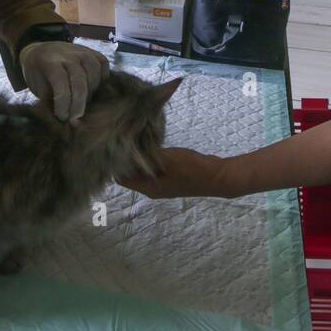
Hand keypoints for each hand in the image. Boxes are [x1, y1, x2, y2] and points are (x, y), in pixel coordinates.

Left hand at [20, 41, 108, 120]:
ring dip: (92, 91)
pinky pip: (103, 64)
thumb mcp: (37, 88)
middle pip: (79, 80)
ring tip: (84, 102)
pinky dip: (102, 77)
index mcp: (49, 62)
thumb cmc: (38, 74)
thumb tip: (64, 124)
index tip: (62, 117)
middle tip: (75, 118)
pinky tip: (94, 88)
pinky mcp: (91, 51)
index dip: (63, 104)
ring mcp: (81, 50)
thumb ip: (50, 102)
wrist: (39, 52)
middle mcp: (67, 54)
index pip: (61, 84)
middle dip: (78, 103)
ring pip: (94, 71)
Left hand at [120, 147, 237, 198]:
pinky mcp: (172, 179)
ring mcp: (162, 185)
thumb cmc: (190, 169)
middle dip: (126, 160)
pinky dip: (150, 159)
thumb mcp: (166, 160)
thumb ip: (146, 157)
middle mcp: (152, 189)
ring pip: (142, 172)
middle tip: (124, 141)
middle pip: (130, 176)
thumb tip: (127, 151)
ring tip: (136, 141)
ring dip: (139, 159)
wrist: (217, 176)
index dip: (115, 165)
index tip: (114, 147)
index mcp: (148, 188)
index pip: (121, 179)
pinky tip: (153, 146)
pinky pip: (154, 170)